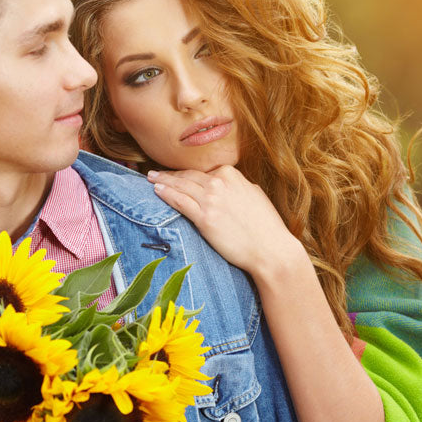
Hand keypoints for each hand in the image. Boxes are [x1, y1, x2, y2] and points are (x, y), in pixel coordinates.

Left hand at [147, 166, 303, 272]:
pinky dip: (166, 194)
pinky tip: (157, 191)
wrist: (271, 249)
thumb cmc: (266, 226)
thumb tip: (230, 184)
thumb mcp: (254, 195)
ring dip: (162, 181)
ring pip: (180, 186)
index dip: (187, 173)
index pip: (203, 171)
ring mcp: (211, 199)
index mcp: (231, 174)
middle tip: (154, 173)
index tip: (176, 175)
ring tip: (151, 179)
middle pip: (188, 176)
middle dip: (170, 174)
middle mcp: (220, 183)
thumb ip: (238, 186)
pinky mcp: (204, 218)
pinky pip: (179, 201)